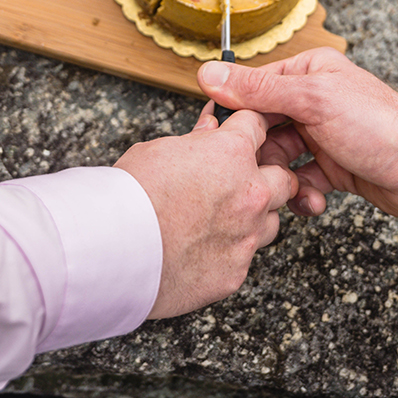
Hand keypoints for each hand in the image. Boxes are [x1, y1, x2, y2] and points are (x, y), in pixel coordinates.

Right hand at [114, 102, 299, 317]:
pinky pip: (246, 256)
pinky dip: (231, 250)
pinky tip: (205, 248)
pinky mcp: (235, 271)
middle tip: (244, 178)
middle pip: (284, 178)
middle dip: (268, 175)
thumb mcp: (157, 150)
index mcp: (231, 154)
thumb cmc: (127, 196)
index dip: (248, 128)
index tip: (243, 132)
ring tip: (223, 217)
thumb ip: (194, 141)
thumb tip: (208, 131)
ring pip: (271, 221)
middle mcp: (249, 194)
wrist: (113, 250)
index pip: (258, 126)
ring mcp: (246, 236)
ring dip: (255, 216)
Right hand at [198, 47, 397, 221]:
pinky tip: (312, 202)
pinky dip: (302, 197)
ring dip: (279, 181)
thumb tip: (210, 75)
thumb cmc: (383, 126)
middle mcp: (313, 102)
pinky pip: (301, 183)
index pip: (250, 90)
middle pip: (261, 129)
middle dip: (256, 156)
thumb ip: (259, 90)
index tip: (215, 142)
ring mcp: (323, 137)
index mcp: (307, 73)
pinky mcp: (335, 169)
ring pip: (278, 160)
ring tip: (287, 192)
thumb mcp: (313, 100)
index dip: (231, 117)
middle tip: (250, 176)